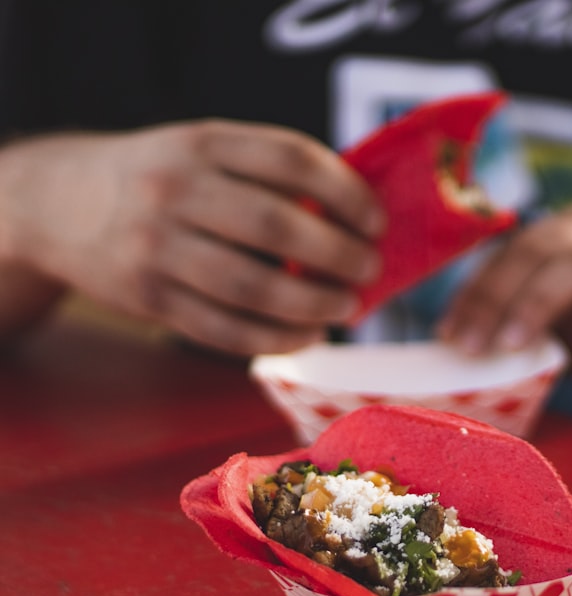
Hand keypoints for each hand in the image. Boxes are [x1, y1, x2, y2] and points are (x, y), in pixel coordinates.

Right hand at [0, 119, 385, 354]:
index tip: (376, 221)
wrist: (58, 203)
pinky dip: (276, 338)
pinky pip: (224, 330)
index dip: (346, 192)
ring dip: (313, 303)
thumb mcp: (203, 149)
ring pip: (252, 287)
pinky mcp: (149, 298)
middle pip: (276, 226)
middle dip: (338, 253)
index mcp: (202, 143)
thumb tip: (356, 216)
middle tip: (369, 268)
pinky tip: (307, 334)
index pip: (291, 159)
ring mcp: (157, 248)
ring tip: (346, 306)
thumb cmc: (159, 176)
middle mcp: (175, 191)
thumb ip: (267, 171)